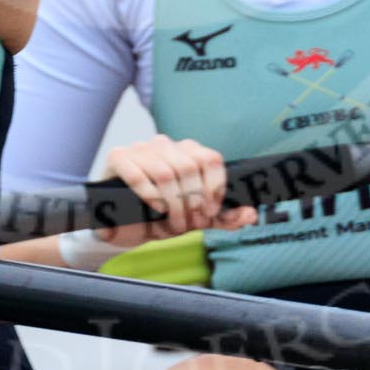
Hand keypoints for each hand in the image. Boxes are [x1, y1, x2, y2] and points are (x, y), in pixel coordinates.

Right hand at [95, 134, 257, 244]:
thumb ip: (224, 217)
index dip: (214, 188)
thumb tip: (250, 215)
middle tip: (189, 224)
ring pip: (166, 173)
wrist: (121, 223)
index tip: (211, 212)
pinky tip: (154, 209)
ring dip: (173, 206)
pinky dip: (150, 196)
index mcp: (187, 151)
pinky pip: (138, 174)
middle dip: (193, 202)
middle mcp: (165, 144)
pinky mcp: (118, 157)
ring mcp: (141, 148)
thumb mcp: (196, 219)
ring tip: (172, 224)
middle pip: (190, 167)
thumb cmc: (161, 216)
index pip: (211, 159)